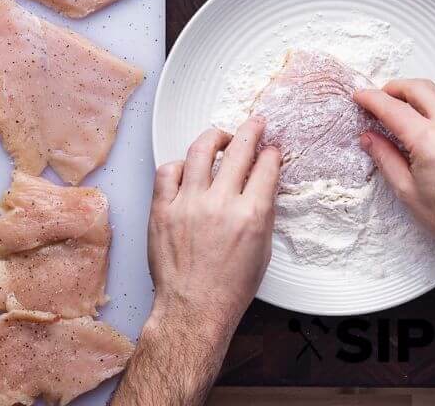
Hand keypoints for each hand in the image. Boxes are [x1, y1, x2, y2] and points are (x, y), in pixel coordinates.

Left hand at [147, 120, 281, 345]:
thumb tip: (263, 181)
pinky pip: (168, 171)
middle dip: (252, 130)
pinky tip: (188, 168)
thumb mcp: (263, 248)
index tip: (271, 149)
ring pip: (201, 149)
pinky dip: (180, 164)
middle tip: (255, 124)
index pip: (266, 165)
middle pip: (239, 148)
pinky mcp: (162, 211)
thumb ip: (263, 210)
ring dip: (215, 137)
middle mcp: (221, 204)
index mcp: (251, 214)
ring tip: (220, 137)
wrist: (192, 311)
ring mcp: (189, 205)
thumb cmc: (229, 287)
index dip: (272, 152)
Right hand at [354, 80, 434, 257]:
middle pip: (417, 88)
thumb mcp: (405, 189)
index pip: (395, 109)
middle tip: (378, 99)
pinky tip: (422, 118)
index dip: (373, 99)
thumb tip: (368, 136)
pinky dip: (432, 103)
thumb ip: (384, 156)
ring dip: (413, 95)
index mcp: (432, 143)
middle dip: (393, 88)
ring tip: (398, 110)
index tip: (360, 96)